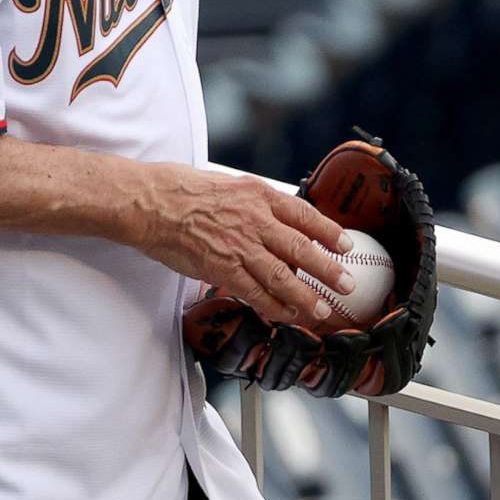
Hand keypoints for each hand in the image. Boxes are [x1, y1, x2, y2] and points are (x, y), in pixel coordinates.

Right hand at [125, 163, 352, 326]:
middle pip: (301, 248)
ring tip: (322, 310)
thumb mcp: (229, 184)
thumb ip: (255, 202)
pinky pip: (254, 293)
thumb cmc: (183, 190)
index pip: (304, 214)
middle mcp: (255, 220)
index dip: (329, 232)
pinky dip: (273, 307)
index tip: (346, 244)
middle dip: (328, 269)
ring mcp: (240, 246)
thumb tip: (276, 218)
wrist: (152, 202)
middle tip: (347, 284)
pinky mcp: (223, 268)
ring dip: (306, 296)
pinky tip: (286, 315)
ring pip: (282, 276)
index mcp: (259, 194)